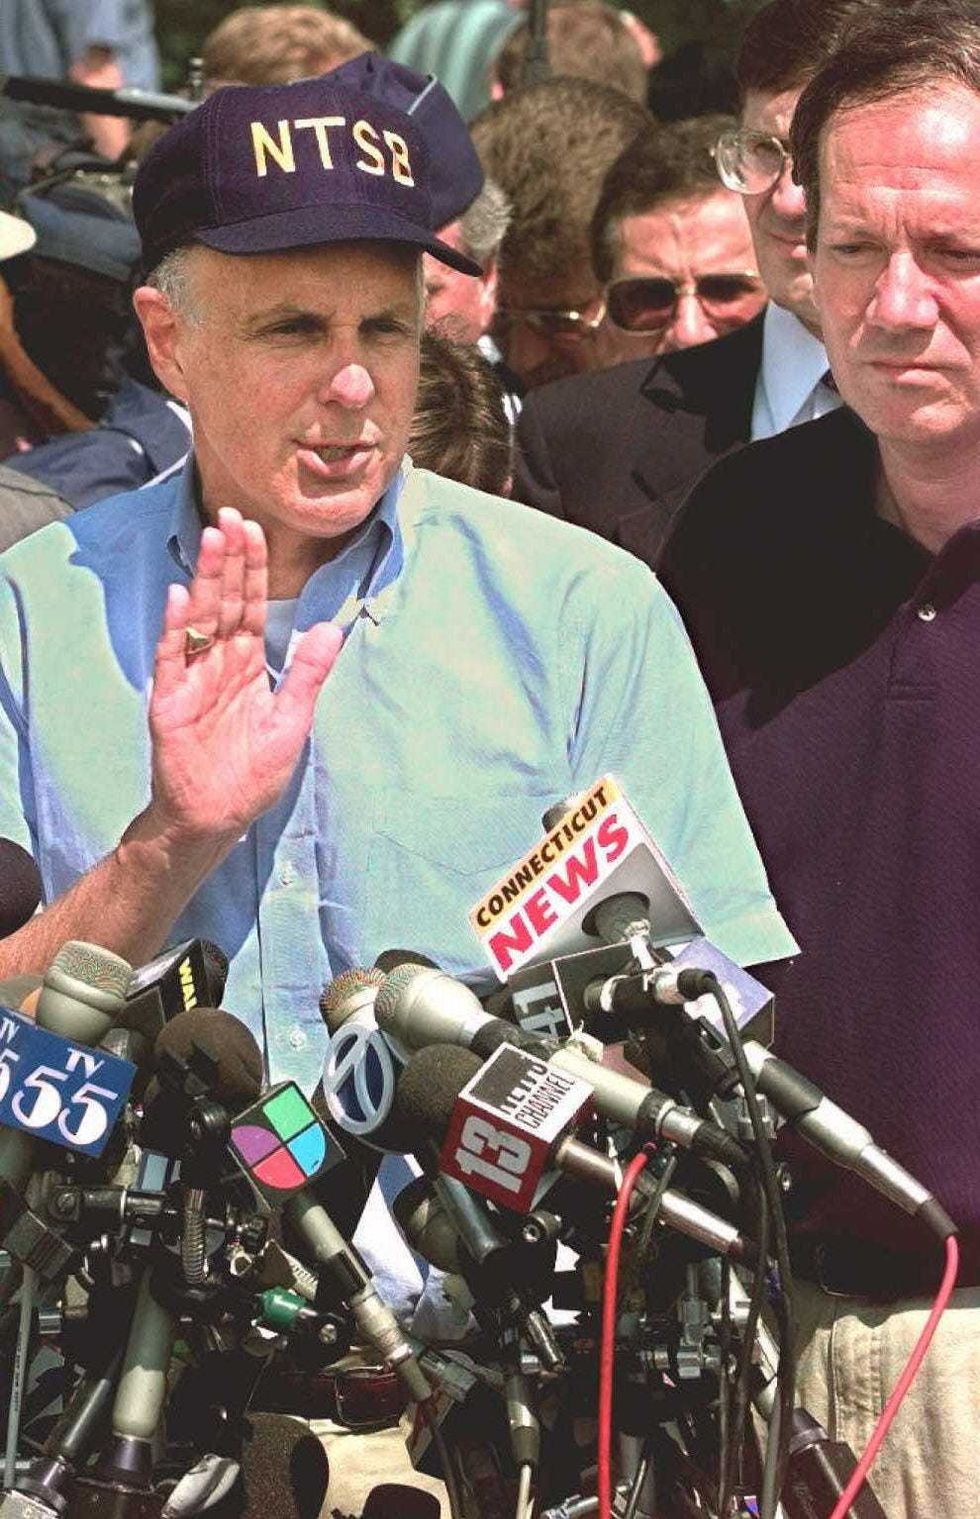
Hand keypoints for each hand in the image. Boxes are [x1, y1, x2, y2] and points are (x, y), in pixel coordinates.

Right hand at [148, 508, 341, 843]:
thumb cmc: (251, 773)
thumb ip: (308, 674)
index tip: (255, 529)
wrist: (215, 816)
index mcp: (248, 664)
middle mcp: (219, 662)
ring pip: (200, 618)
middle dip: (229, 559)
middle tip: (231, 515)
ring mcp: (192, 677)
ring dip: (206, 580)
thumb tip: (333, 627)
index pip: (253, 605)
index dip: (254, 568)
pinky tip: (182, 597)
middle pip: (226, 601)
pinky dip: (177, 628)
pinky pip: (173, 657)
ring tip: (211, 540)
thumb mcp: (291, 721)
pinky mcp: (170, 699)